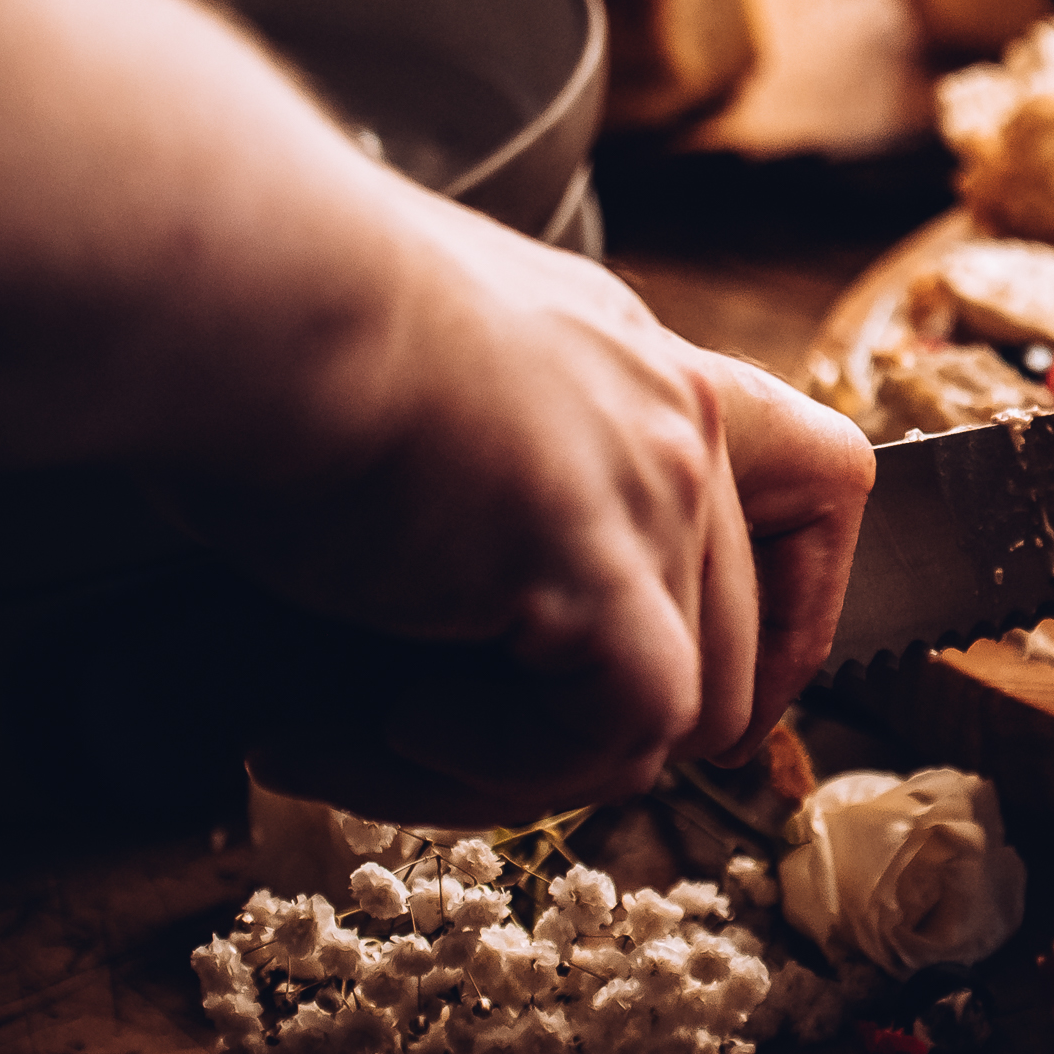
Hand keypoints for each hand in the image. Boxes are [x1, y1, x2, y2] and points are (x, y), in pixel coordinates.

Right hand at [167, 197, 873, 826]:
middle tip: (430, 738)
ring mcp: (654, 489)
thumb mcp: (409, 376)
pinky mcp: (599, 565)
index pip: (816, 481)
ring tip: (361, 738)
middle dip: (594, 730)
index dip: (791, 610)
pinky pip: (619, 730)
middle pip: (740, 644)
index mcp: (637, 364)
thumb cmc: (264, 319)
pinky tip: (378, 724)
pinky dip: (498, 767)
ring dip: (516, 765)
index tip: (696, 690)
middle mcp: (674, 418)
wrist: (237, 286)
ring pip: (673, 712)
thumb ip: (474, 472)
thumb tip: (425, 593)